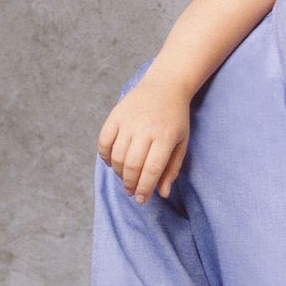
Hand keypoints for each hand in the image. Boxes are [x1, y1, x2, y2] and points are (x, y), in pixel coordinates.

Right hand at [97, 79, 192, 203]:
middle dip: (130, 184)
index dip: (145, 188)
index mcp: (165, 137)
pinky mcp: (115, 116)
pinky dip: (105, 156)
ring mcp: (128, 122)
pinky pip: (103, 142)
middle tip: (131, 192)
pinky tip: (112, 162)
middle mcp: (145, 130)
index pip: (151, 170)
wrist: (165, 86)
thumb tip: (162, 194)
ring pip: (117, 156)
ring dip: (119, 173)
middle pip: (132, 166)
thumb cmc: (175, 119)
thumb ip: (172, 168)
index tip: (142, 199)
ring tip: (125, 178)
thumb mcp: (181, 142)